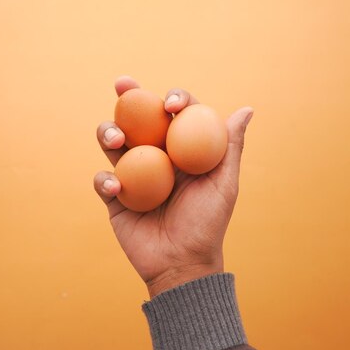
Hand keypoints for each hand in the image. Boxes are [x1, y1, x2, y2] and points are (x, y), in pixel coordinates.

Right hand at [94, 76, 252, 297]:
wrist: (182, 264)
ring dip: (108, 133)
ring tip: (115, 140)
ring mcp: (132, 176)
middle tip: (122, 84)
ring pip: (113, 144)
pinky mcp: (114, 197)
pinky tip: (117, 188)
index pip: (174, 115)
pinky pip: (103, 180)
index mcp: (181, 151)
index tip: (170, 104)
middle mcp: (155, 158)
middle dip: (127, 98)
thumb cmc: (207, 224)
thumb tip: (247, 109)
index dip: (171, 99)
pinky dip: (105, 180)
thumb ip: (230, 147)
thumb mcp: (224, 184)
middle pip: (137, 120)